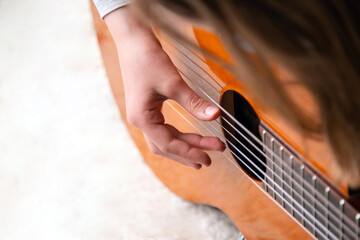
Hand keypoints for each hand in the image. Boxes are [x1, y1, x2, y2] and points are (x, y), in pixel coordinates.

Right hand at [105, 7, 224, 169]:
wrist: (133, 41)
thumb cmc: (148, 60)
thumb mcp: (173, 83)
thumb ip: (194, 103)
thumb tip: (215, 116)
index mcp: (142, 118)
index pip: (169, 144)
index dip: (190, 152)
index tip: (210, 156)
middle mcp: (139, 120)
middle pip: (165, 146)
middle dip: (188, 152)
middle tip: (210, 159)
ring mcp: (142, 115)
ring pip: (163, 140)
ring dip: (182, 147)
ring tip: (200, 156)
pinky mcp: (147, 108)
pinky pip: (162, 130)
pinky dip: (176, 136)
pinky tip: (186, 139)